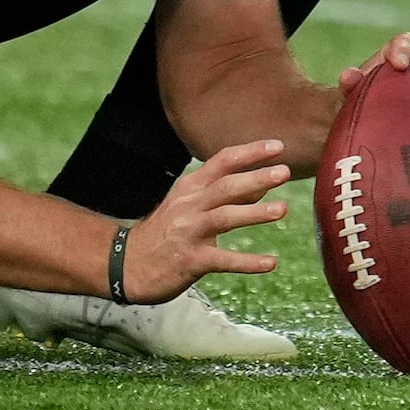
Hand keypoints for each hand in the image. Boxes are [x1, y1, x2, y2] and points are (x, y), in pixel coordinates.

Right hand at [122, 139, 290, 301]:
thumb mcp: (189, 205)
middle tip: (284, 172)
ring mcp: (189, 232)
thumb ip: (225, 196)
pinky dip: (247, 262)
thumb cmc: (165, 232)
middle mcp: (189, 206)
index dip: (250, 152)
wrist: (126, 264)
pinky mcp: (190, 261)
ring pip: (224, 218)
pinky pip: (223, 260)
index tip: (278, 146)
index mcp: (190, 187)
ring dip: (255, 213)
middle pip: (225, 186)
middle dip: (256, 177)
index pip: (222, 161)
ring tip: (283, 209)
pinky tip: (270, 263)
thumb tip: (261, 188)